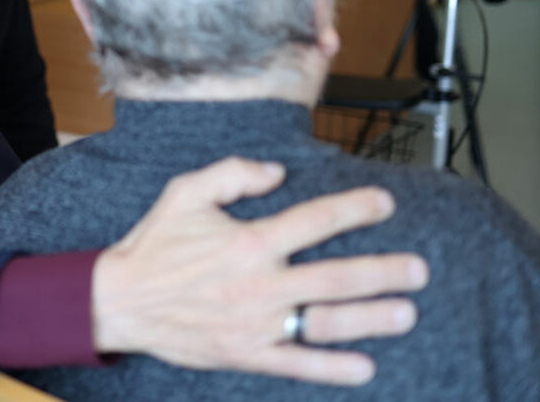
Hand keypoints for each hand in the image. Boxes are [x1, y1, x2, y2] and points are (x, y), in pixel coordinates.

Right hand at [92, 156, 428, 385]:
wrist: (121, 301)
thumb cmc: (155, 244)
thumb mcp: (185, 192)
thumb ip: (232, 174)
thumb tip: (276, 172)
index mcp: (250, 241)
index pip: (315, 221)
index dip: (355, 209)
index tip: (384, 203)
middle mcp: (260, 283)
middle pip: (336, 277)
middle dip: (383, 272)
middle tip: (418, 269)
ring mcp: (256, 323)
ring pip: (325, 322)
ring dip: (370, 319)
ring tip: (406, 313)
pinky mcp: (247, 353)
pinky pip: (297, 365)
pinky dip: (332, 368)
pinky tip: (364, 367)